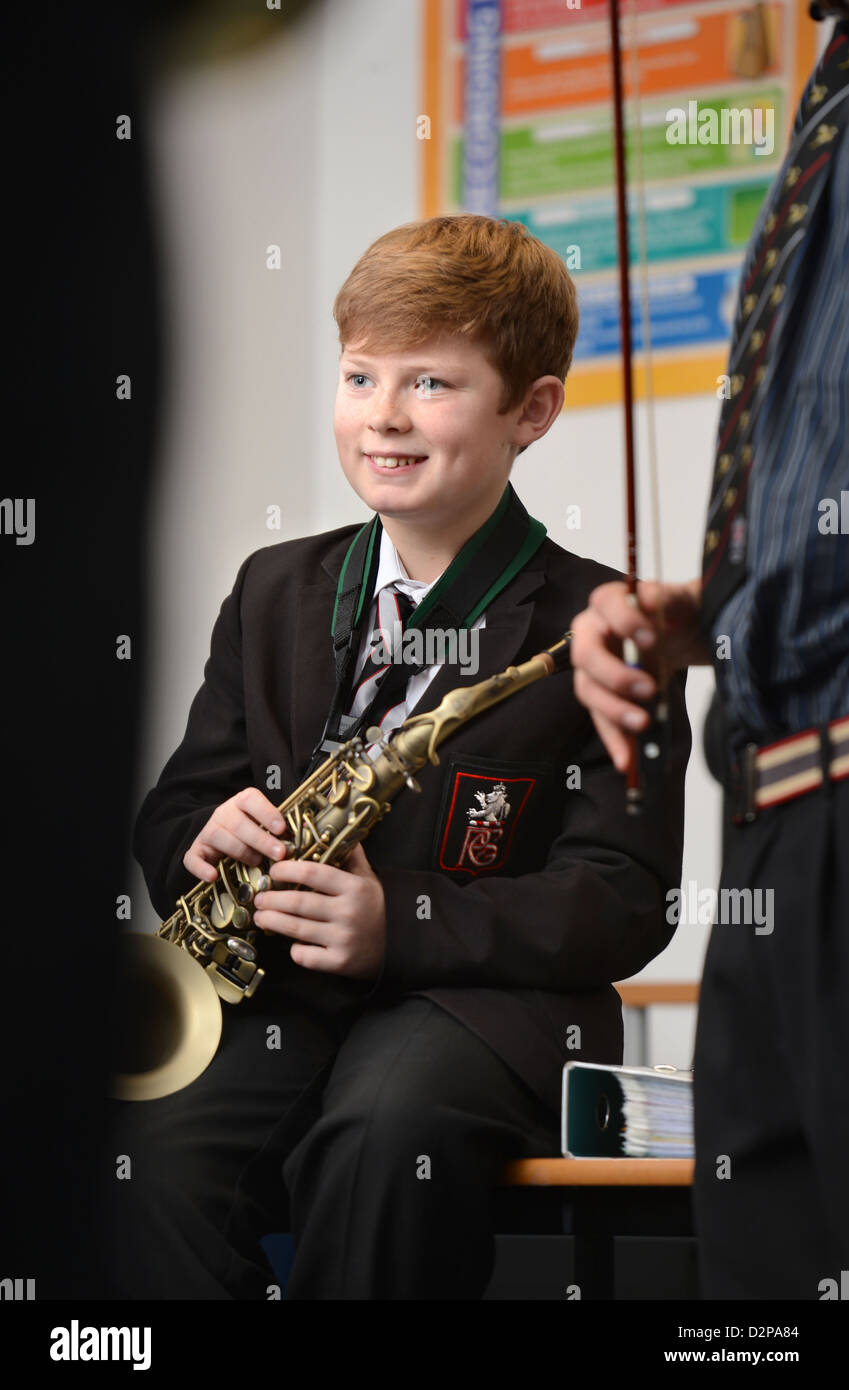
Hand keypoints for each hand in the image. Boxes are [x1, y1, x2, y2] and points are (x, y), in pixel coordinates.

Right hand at [183, 787, 287, 881]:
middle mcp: (224, 813)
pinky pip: (193, 858)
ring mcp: (208, 831)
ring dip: (240, 851)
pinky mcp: (197, 850)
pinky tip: (212, 876)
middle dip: (261, 839)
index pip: (251, 799)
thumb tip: (304, 838)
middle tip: (279, 854)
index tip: (281, 828)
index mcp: (242, 802)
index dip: (267, 813)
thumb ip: (279, 828)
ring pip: (218, 836)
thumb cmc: (252, 830)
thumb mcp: (265, 823)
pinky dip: (201, 868)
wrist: (223, 834)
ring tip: (257, 862)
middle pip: (238, 823)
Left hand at [252, 842, 385, 979]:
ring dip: (272, 921)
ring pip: (295, 929)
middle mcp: (349, 912)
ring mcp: (343, 939)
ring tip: (262, 916)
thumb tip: (340, 829)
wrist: (400, 945)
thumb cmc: (377, 908)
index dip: (287, 870)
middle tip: (259, 897)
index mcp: (354, 888)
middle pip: (297, 903)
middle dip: (271, 899)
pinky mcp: (339, 962)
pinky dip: (293, 949)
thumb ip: (351, 856)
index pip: (313, 873)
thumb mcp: (369, 879)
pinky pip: (305, 955)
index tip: (274, 871)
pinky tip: (290, 942)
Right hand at [570, 578, 709, 771]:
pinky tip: (626, 760)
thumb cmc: (678, 614)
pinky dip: (614, 740)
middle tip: (649, 688)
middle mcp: (591, 632)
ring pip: (589, 691)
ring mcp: (592, 667)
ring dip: (614, 710)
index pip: (606, 604)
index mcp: (609, 601)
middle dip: (616, 675)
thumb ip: (668, 596)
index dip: (625, 621)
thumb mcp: (684, 599)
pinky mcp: (602, 696)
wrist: (684, 635)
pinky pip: (600, 719)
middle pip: (587, 655)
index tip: (651, 638)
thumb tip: (648, 599)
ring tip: (643, 724)